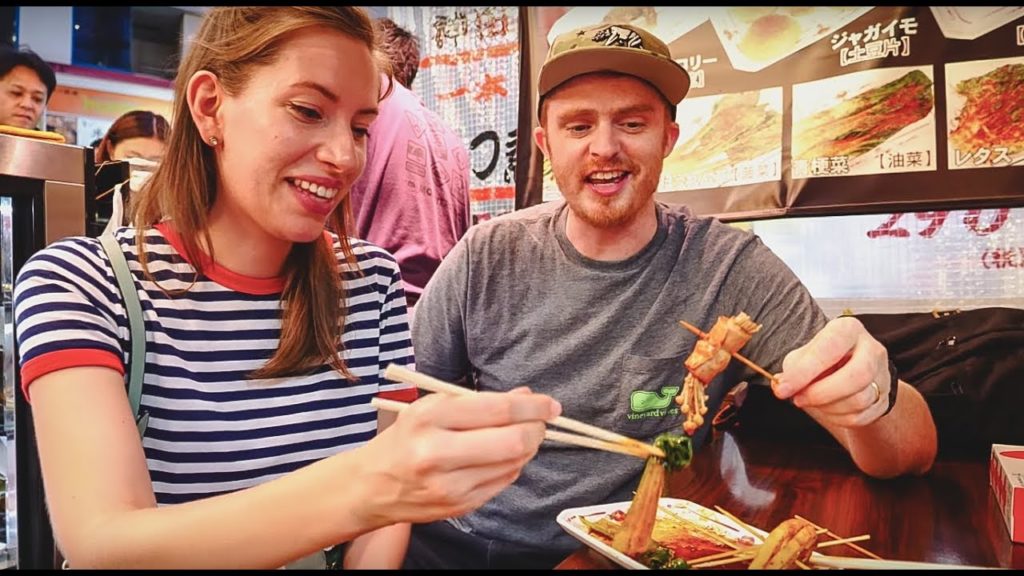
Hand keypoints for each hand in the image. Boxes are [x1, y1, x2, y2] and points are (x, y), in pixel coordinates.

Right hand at [356, 387, 560, 525]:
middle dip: (537, 429)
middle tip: (542, 422)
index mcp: (429, 418)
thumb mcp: (431, 408)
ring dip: (528, 448)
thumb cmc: (403, 439)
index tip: (551, 404)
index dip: (532, 406)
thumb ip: (479, 402)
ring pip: (513, 464)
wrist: (370, 486)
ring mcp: (449, 485)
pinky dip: (512, 466)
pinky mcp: (459, 506)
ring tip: (522, 435)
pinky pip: (503, 482)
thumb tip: (525, 397)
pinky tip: (503, 456)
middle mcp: (438, 453)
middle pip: (513, 441)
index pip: (497, 409)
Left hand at [772, 316, 891, 428]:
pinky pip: (860, 416)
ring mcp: (882, 375)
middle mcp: (871, 349)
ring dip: (827, 407)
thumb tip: (782, 387)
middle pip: (856, 376)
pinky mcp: (883, 399)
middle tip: (798, 399)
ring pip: (859, 400)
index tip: (783, 389)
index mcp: (848, 329)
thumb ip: (794, 368)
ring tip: (811, 401)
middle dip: (821, 393)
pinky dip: (837, 417)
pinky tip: (826, 409)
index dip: (804, 372)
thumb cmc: (823, 358)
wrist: (849, 369)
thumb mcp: (805, 353)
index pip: (830, 348)